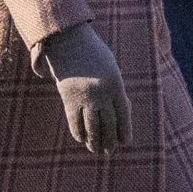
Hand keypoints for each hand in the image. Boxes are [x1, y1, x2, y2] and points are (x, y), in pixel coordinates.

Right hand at [38, 22, 131, 153]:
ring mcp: (84, 97)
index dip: (124, 130)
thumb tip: (120, 111)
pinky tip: (81, 139)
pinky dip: (78, 132)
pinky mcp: (68, 98)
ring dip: (94, 140)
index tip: (125, 141)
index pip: (123, 114)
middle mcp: (101, 93)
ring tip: (95, 150)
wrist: (67, 40)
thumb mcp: (110, 68)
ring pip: (91, 126)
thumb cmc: (92, 52)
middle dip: (109, 140)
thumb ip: (115, 89)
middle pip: (108, 123)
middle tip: (109, 151)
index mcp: (115, 85)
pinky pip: (74, 121)